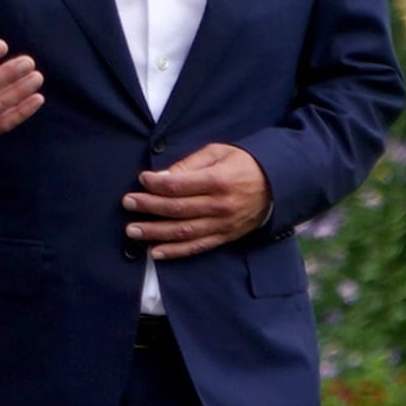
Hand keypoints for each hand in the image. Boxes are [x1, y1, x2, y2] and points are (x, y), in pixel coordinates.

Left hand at [124, 144, 270, 261]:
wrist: (277, 185)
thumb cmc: (244, 163)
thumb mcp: (219, 153)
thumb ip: (190, 164)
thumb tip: (163, 177)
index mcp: (218, 180)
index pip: (179, 185)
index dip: (156, 183)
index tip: (142, 179)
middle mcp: (219, 205)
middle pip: (177, 209)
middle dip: (148, 206)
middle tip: (128, 203)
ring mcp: (222, 224)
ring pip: (183, 232)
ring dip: (155, 232)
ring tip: (133, 230)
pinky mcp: (225, 237)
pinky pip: (197, 247)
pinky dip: (175, 252)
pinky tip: (155, 252)